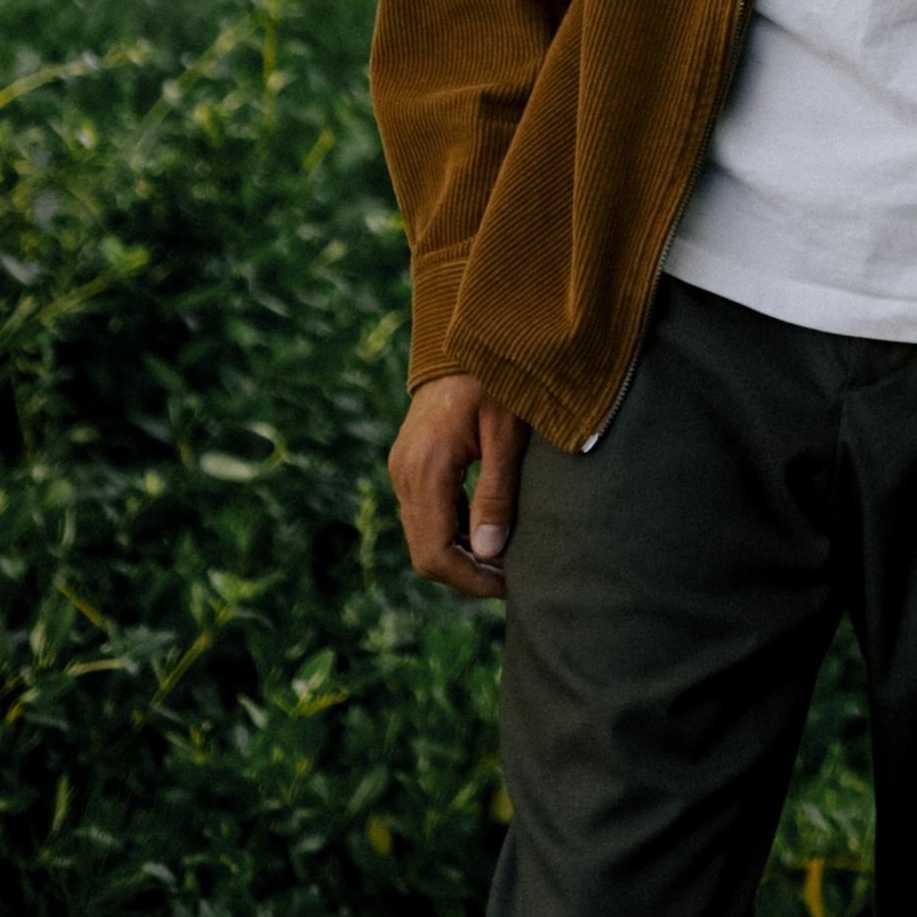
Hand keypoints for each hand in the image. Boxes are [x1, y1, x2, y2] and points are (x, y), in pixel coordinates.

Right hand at [389, 373, 526, 598]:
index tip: (509, 586)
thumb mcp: (508, 432)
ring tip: (507, 557)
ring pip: (424, 534)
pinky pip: (425, 512)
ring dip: (460, 553)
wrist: (471, 330)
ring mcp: (403, 467)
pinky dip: (453, 529)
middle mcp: (405, 473)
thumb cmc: (497, 375)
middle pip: (425, 551)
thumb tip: (491, 553)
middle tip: (513, 576)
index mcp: (426, 469)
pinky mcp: (411, 461)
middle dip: (467, 572)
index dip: (470, 580)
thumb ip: (497, 492)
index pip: (435, 554)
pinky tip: (488, 528)